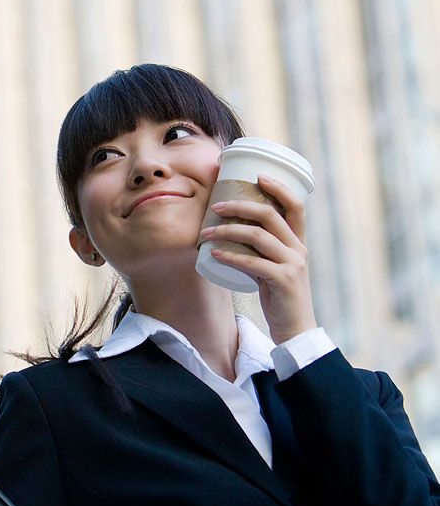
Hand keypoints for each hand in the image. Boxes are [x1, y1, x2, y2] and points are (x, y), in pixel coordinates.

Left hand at [197, 174, 317, 344]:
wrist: (295, 330)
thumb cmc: (279, 297)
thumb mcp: (272, 268)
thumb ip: (259, 251)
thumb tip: (230, 234)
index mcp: (299, 243)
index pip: (296, 207)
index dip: (279, 188)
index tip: (258, 176)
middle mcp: (299, 250)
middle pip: (270, 215)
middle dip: (240, 206)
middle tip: (215, 206)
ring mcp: (293, 264)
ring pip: (259, 236)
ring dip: (228, 230)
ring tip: (207, 232)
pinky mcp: (283, 280)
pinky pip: (253, 263)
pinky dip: (231, 256)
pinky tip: (215, 254)